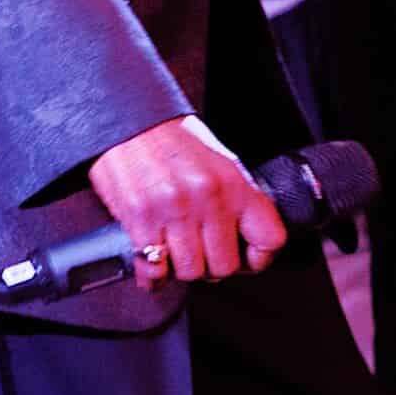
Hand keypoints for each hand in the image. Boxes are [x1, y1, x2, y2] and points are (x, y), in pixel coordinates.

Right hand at [87, 115, 285, 289]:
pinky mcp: (140, 218)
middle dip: (212, 266)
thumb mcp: (217, 161)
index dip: (259, 258)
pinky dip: (153, 274)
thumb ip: (235, 199)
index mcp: (232, 183)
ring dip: (181, 268)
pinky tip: (152, 262)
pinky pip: (154, 269)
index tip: (247, 259)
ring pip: (190, 272)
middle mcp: (207, 197)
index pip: (269, 239)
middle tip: (201, 253)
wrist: (126, 120)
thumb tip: (246, 241)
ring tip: (174, 252)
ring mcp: (173, 209)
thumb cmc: (169, 140)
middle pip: (225, 266)